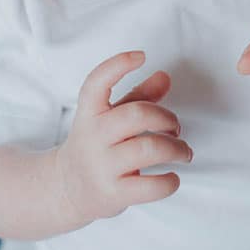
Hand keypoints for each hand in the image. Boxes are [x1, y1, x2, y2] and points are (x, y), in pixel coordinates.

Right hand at [55, 51, 192, 223]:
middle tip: (176, 128)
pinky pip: (150, 186)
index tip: (141, 56)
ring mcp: (102, 166)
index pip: (97, 82)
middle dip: (167, 119)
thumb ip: (138, 96)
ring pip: (149, 148)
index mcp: (90, 112)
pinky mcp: (113, 193)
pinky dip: (169, 181)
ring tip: (183, 153)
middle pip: (137, 115)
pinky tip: (172, 177)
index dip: (118, 65)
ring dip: (177, 149)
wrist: (66, 188)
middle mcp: (93, 136)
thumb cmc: (96, 146)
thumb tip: (164, 77)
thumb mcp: (109, 117)